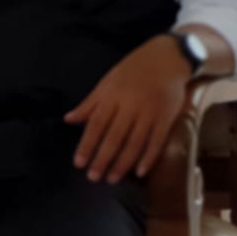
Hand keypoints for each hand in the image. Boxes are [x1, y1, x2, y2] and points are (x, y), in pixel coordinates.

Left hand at [65, 36, 190, 182]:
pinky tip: (140, 172)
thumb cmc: (134, 69)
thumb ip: (90, 102)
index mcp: (113, 95)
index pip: (96, 124)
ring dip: (122, 163)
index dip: (87, 145)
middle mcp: (130, 105)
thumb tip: (68, 120)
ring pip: (134, 142)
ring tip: (112, 178)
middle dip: (102, 159)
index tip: (79, 163)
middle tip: (93, 177)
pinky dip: (148, 157)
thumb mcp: (108, 81)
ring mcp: (150, 112)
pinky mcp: (166, 117)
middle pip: (114, 137)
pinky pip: (156, 141)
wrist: (168, 57)